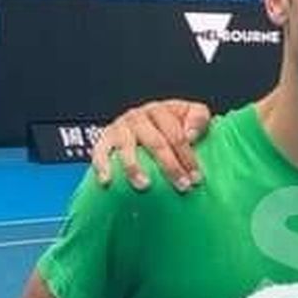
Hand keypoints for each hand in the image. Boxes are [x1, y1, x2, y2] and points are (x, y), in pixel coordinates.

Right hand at [91, 99, 210, 191]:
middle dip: (170, 167)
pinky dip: (102, 165)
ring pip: (126, 148)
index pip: (176, 134)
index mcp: (160, 110)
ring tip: (145, 186)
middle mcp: (138, 117)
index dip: (188, 156)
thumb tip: (191, 135)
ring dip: (134, 168)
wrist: (144, 120)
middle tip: (182, 186)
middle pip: (155, 143)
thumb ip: (198, 118)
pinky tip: (106, 180)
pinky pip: (100, 151)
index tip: (197, 177)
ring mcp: (120, 127)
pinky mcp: (104, 138)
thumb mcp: (189, 113)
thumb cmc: (171, 122)